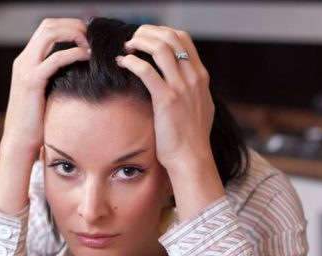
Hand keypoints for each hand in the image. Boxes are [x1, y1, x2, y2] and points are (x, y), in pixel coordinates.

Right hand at [3, 18, 90, 152]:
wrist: (19, 140)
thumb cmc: (37, 121)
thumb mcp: (47, 92)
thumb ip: (56, 77)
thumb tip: (79, 71)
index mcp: (26, 61)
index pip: (47, 29)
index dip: (68, 26)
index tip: (87, 37)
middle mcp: (23, 60)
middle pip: (48, 25)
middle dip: (73, 25)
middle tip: (91, 37)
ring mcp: (25, 69)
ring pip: (49, 33)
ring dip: (73, 33)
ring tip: (89, 45)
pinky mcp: (31, 82)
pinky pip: (55, 58)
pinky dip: (73, 53)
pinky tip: (86, 57)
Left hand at [117, 25, 223, 220]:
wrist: (191, 158)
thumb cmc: (190, 137)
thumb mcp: (199, 107)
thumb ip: (191, 89)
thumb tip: (180, 80)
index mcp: (200, 77)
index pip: (183, 38)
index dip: (162, 32)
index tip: (146, 37)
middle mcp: (193, 77)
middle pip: (171, 37)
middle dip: (148, 32)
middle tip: (132, 39)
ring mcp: (182, 87)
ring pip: (160, 48)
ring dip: (139, 42)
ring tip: (126, 48)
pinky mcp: (167, 99)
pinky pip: (146, 70)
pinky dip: (131, 62)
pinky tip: (121, 63)